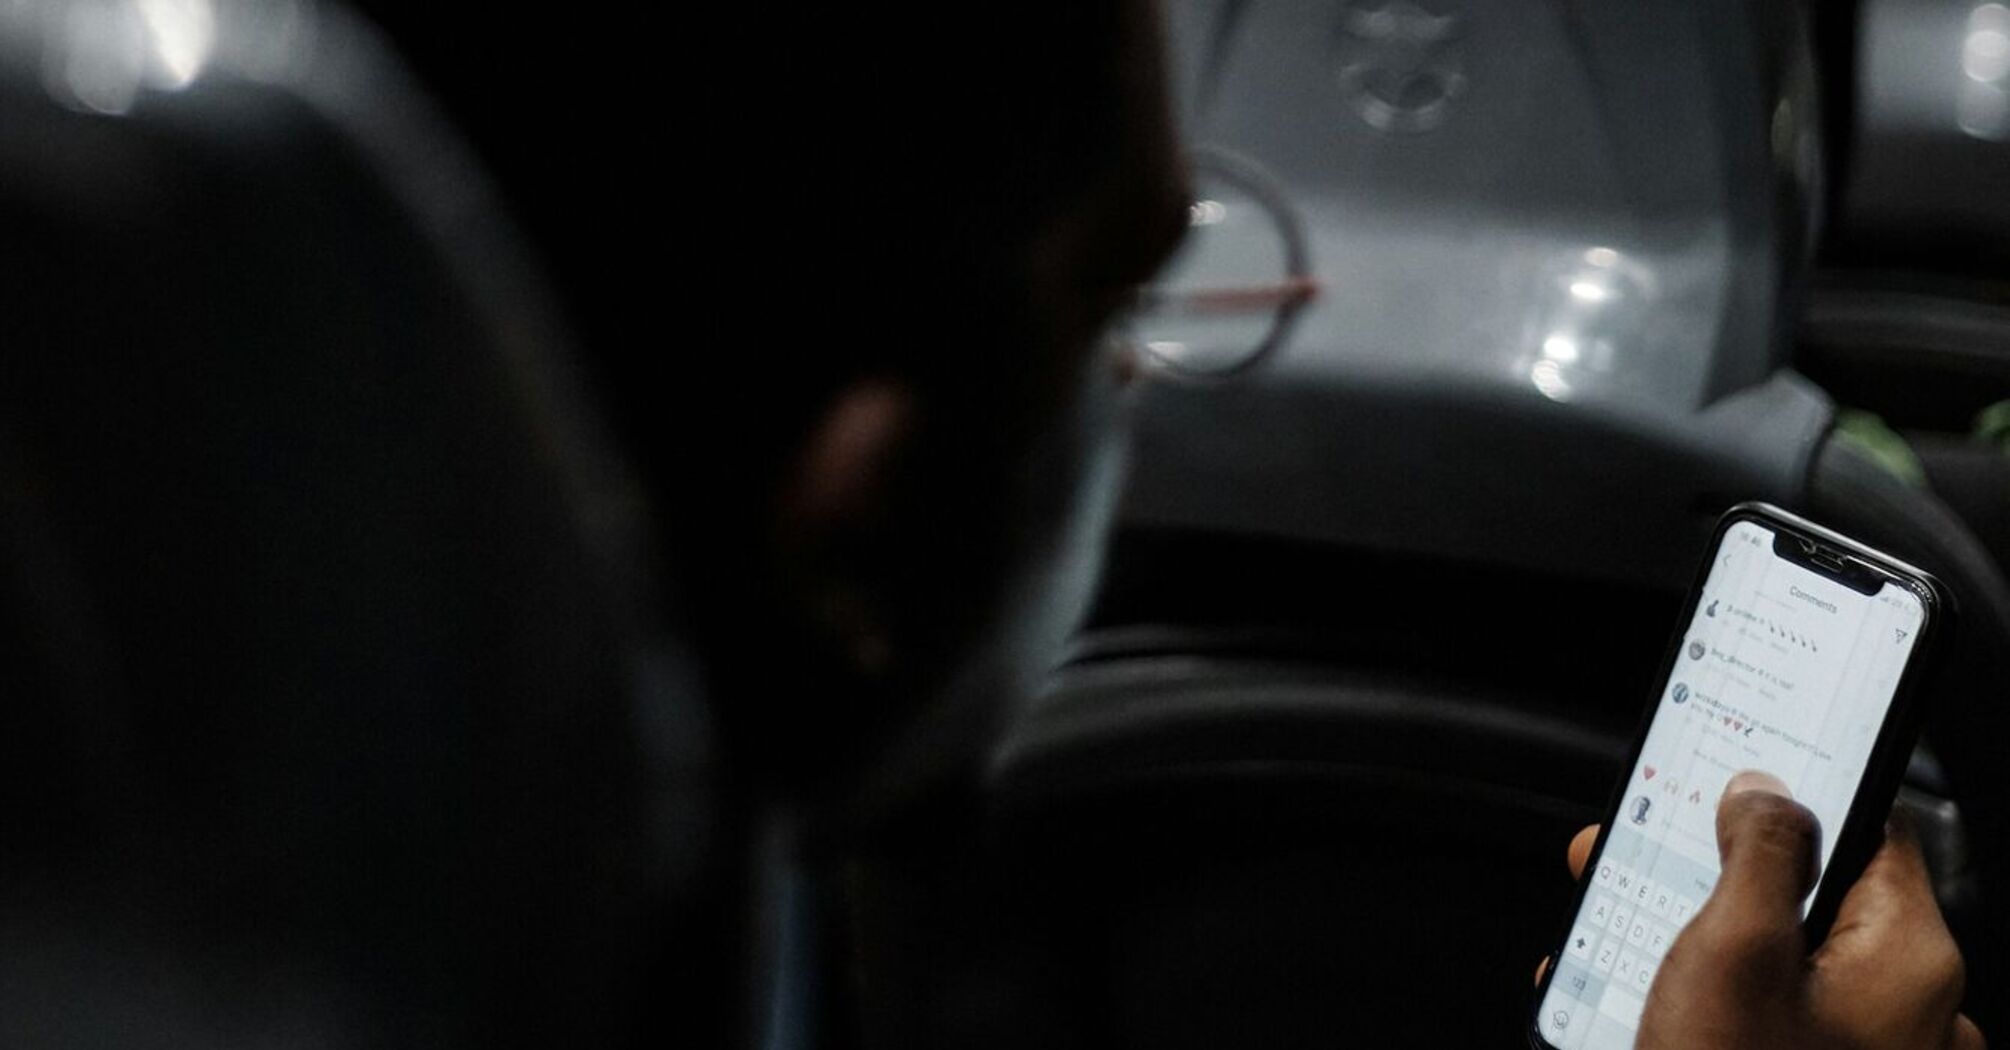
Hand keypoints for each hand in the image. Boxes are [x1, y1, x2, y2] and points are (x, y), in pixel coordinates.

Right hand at [1549, 771, 1982, 1048]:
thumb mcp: (1730, 949)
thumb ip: (1756, 852)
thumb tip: (1769, 794)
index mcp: (1909, 959)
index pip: (1871, 829)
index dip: (1796, 792)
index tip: (1729, 771)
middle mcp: (1903, 1011)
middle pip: (1808, 897)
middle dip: (1709, 872)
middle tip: (1637, 855)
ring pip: (1775, 962)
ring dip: (1685, 937)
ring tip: (1609, 935)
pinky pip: (1760, 1021)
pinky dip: (1694, 1000)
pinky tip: (1624, 1002)